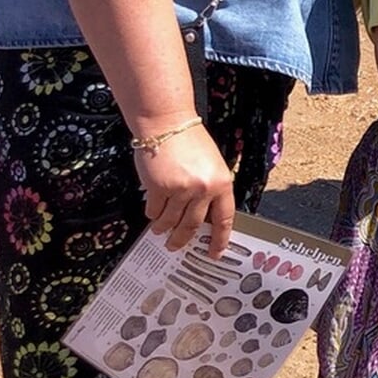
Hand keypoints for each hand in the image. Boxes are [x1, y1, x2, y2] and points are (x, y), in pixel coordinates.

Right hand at [135, 123, 235, 257]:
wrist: (167, 124)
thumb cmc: (190, 142)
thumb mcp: (212, 165)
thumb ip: (211, 189)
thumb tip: (204, 216)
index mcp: (222, 183)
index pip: (224, 219)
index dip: (219, 239)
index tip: (215, 253)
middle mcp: (204, 189)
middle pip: (193, 226)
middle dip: (182, 239)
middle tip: (175, 246)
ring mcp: (181, 190)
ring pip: (171, 221)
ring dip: (163, 228)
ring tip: (159, 230)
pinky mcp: (160, 188)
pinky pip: (155, 210)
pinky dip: (152, 213)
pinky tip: (153, 211)